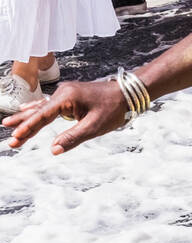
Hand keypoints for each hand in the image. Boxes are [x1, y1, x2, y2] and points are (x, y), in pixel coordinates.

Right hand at [5, 80, 127, 154]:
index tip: (15, 139)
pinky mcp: (70, 95)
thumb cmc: (113, 109)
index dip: (28, 129)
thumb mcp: (94, 126)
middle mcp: (63, 92)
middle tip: (10, 139)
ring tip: (8, 123)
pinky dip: (36, 109)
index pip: (42, 116)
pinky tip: (26, 108)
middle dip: (23, 125)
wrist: (128, 92)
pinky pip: (49, 104)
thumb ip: (73, 138)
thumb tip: (53, 150)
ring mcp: (66, 92)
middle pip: (38, 111)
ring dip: (26, 116)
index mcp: (67, 98)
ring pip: (41, 107)